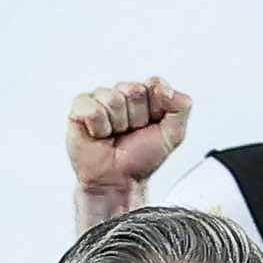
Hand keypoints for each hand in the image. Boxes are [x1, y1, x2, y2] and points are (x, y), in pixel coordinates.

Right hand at [65, 76, 193, 202]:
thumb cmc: (142, 157)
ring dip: (118, 124)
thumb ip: (182, 107)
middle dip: (137, 118)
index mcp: (147, 95)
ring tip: (115, 135)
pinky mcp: (80, 107)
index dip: (155, 108)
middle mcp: (123, 93)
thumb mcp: (173, 134)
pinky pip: (93, 110)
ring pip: (113, 99)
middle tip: (131, 133)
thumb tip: (165, 88)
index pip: (155, 83)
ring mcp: (100, 98)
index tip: (151, 125)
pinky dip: (99, 128)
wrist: (118, 179)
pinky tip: (99, 135)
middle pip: (134, 90)